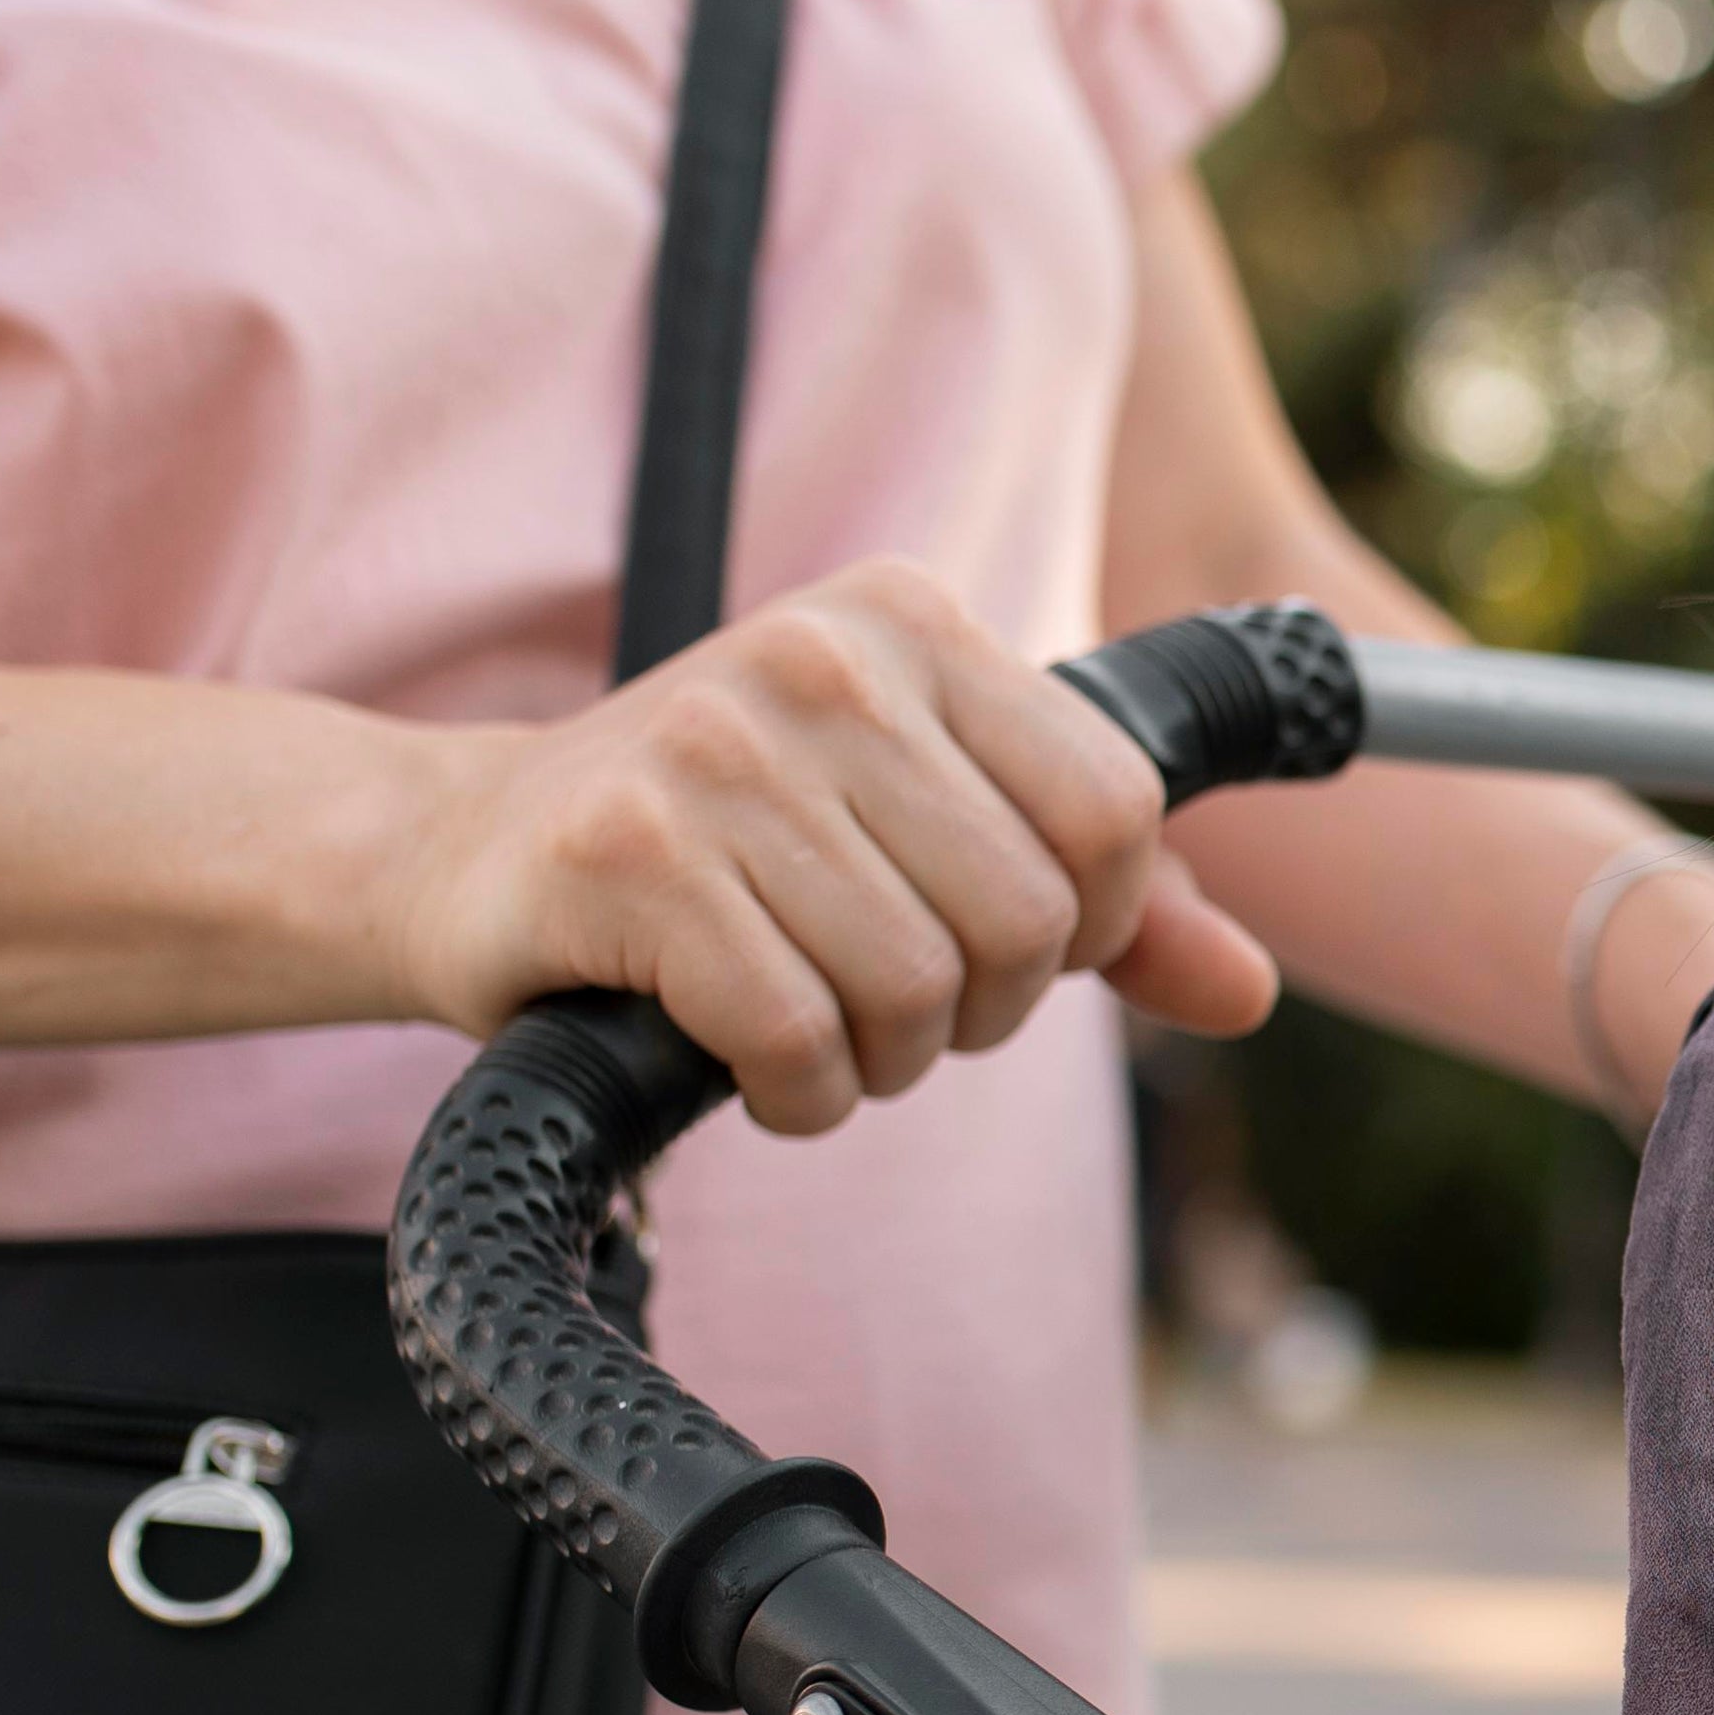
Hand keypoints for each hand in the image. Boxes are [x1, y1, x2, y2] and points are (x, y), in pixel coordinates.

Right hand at [381, 561, 1282, 1131]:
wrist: (462, 854)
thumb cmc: (725, 851)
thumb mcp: (923, 835)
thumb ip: (1106, 903)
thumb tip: (1251, 988)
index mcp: (908, 621)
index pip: (1118, 810)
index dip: (1090, 926)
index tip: (1004, 946)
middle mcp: (821, 659)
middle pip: (1030, 920)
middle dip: (977, 1008)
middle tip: (883, 998)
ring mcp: (716, 750)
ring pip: (918, 991)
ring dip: (878, 1059)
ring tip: (805, 1016)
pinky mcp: (627, 856)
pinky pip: (798, 1037)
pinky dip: (795, 1092)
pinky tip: (746, 1058)